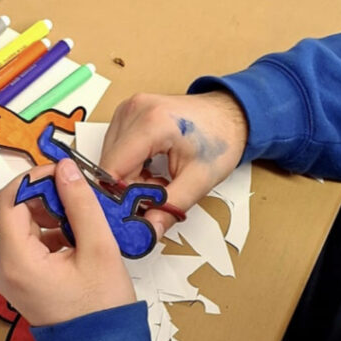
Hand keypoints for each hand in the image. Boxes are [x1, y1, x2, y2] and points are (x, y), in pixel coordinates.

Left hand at [0, 160, 135, 326]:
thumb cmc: (102, 307)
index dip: (33, 180)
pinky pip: (27, 246)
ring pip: (20, 228)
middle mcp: (4, 269)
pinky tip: (75, 239)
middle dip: (42, 197)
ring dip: (46, 215)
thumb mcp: (98, 248)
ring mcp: (10, 277)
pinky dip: (48, 234)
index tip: (62, 174)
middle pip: (11, 213)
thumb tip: (65, 168)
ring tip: (80, 220)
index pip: (8, 201)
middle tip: (76, 195)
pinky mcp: (21, 282)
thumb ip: (80, 204)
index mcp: (16, 260)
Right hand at [99, 90, 247, 236]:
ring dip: (129, 180)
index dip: (119, 198)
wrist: (230, 114)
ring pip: (110, 160)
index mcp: (151, 123)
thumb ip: (170, 208)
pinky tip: (152, 169)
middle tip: (158, 195)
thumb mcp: (200, 180)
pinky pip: (115, 149)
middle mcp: (134, 111)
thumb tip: (147, 230)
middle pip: (109, 165)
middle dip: (128, 190)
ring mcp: (128, 110)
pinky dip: (130, 167)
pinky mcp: (126, 114)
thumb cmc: (220, 139)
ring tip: (159, 180)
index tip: (131, 217)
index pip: (112, 170)